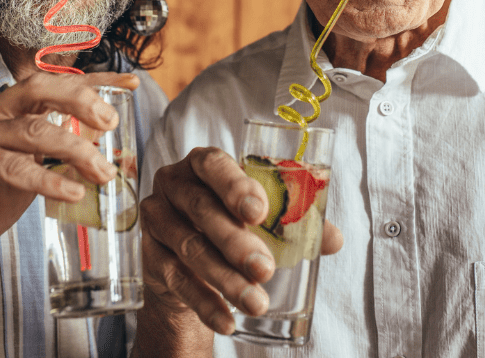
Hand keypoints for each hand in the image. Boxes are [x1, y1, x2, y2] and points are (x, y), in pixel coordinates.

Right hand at [0, 70, 138, 279]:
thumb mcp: (36, 165)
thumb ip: (61, 147)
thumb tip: (104, 135)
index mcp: (10, 107)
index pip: (56, 84)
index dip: (94, 80)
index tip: (130, 83)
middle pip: (40, 89)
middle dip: (81, 101)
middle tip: (111, 122)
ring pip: (34, 130)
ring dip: (77, 151)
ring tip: (104, 174)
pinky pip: (16, 167)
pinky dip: (50, 180)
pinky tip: (74, 192)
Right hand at [140, 147, 342, 335]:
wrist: (187, 257)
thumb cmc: (230, 221)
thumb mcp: (258, 216)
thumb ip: (294, 222)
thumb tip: (333, 238)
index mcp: (202, 163)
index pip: (213, 164)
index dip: (235, 185)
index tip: (259, 211)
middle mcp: (174, 184)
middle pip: (202, 209)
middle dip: (235, 241)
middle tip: (265, 268)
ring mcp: (157, 219)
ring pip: (191, 248)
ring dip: (225, 278)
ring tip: (256, 302)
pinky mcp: (151, 255)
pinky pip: (178, 280)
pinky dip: (205, 303)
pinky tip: (228, 321)